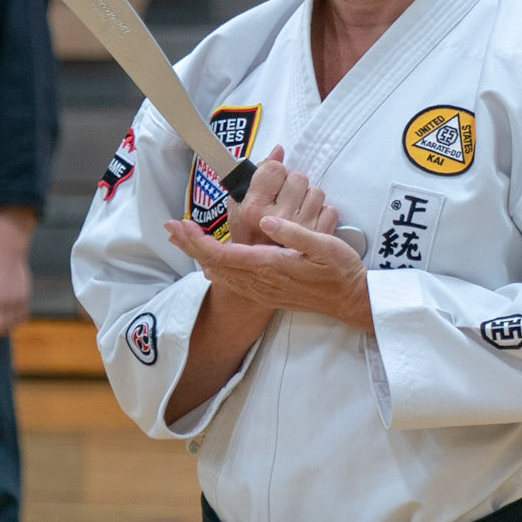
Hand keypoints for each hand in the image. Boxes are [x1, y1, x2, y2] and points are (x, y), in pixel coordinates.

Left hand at [163, 213, 372, 333]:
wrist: (350, 301)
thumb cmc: (341, 272)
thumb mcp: (325, 246)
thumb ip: (294, 233)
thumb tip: (266, 220)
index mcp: (270, 266)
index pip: (222, 254)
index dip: (197, 241)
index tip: (180, 225)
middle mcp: (260, 281)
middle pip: (213, 264)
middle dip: (190, 246)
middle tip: (170, 228)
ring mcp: (262, 290)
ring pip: (220, 274)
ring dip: (199, 256)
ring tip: (183, 239)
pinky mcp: (266, 293)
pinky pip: (232, 281)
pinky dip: (215, 268)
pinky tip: (210, 262)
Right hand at [225, 146, 339, 248]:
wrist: (269, 274)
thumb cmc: (252, 239)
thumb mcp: (239, 209)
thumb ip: (254, 177)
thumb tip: (278, 151)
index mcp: (253, 211)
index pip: (274, 168)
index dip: (274, 173)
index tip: (271, 185)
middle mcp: (277, 220)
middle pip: (297, 177)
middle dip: (291, 187)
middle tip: (284, 205)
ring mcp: (301, 231)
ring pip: (316, 192)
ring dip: (307, 201)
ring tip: (296, 217)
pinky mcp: (321, 240)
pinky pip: (330, 209)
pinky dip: (321, 216)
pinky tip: (308, 227)